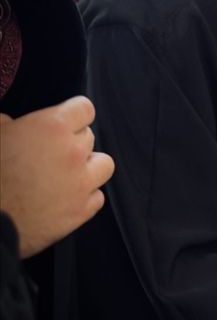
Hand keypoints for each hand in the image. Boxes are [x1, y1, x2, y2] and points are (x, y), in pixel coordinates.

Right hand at [0, 96, 113, 257]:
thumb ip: (7, 123)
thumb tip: (11, 123)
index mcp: (52, 128)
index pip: (84, 108)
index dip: (73, 114)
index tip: (65, 120)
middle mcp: (73, 152)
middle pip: (89, 137)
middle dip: (72, 142)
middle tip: (49, 153)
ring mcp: (81, 183)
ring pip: (103, 164)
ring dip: (88, 167)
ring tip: (65, 174)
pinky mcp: (81, 211)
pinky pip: (97, 196)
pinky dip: (84, 196)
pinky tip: (64, 198)